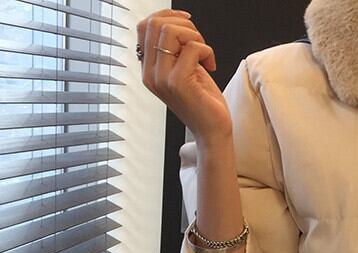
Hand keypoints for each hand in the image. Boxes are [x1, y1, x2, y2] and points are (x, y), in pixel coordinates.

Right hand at [137, 8, 231, 144]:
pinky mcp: (177, 82)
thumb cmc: (203, 102)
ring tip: (205, 56)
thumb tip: (175, 21)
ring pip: (171, 31)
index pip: (144, 26)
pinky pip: (192, 47)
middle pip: (156, 24)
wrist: (212, 132)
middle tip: (200, 45)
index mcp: (149, 69)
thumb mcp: (185, 69)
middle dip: (184, 26)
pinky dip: (207, 51)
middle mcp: (150, 73)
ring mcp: (161, 78)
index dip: (167, 16)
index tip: (188, 23)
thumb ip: (174, 49)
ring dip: (196, 37)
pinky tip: (211, 66)